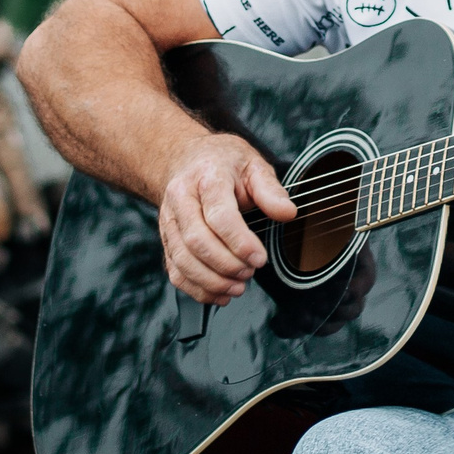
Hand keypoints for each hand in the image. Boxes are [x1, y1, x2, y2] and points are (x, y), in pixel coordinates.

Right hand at [157, 133, 290, 302]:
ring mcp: (169, 221)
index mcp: (207, 178)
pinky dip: (196, 288)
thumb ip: (271, 190)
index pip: (219, 215)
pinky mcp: (166, 240)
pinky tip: (219, 293)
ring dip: (211, 281)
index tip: (260, 259)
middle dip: (226, 264)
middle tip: (250, 272)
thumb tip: (287, 212)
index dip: (240, 242)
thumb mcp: (254, 165)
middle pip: (196, 240)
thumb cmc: (224, 164)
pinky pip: (175, 270)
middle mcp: (181, 200)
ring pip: (182, 259)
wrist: (187, 160)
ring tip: (238, 286)